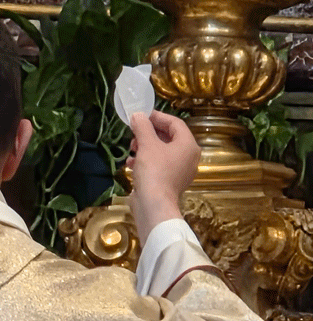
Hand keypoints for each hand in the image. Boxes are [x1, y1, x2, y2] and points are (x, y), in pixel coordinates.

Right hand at [126, 110, 200, 245]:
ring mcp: (180, 171)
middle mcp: (188, 157)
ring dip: (145, 147)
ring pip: (162, 152)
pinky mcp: (170, 182)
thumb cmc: (154, 171)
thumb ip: (143, 127)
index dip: (157, 117)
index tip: (142, 115)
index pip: (175, 123)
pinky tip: (131, 163)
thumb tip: (138, 115)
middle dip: (149, 134)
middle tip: (134, 133)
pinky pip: (159, 165)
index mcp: (188, 145)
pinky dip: (146, 161)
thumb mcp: (147, 144)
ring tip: (131, 149)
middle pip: (168, 137)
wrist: (154, 205)